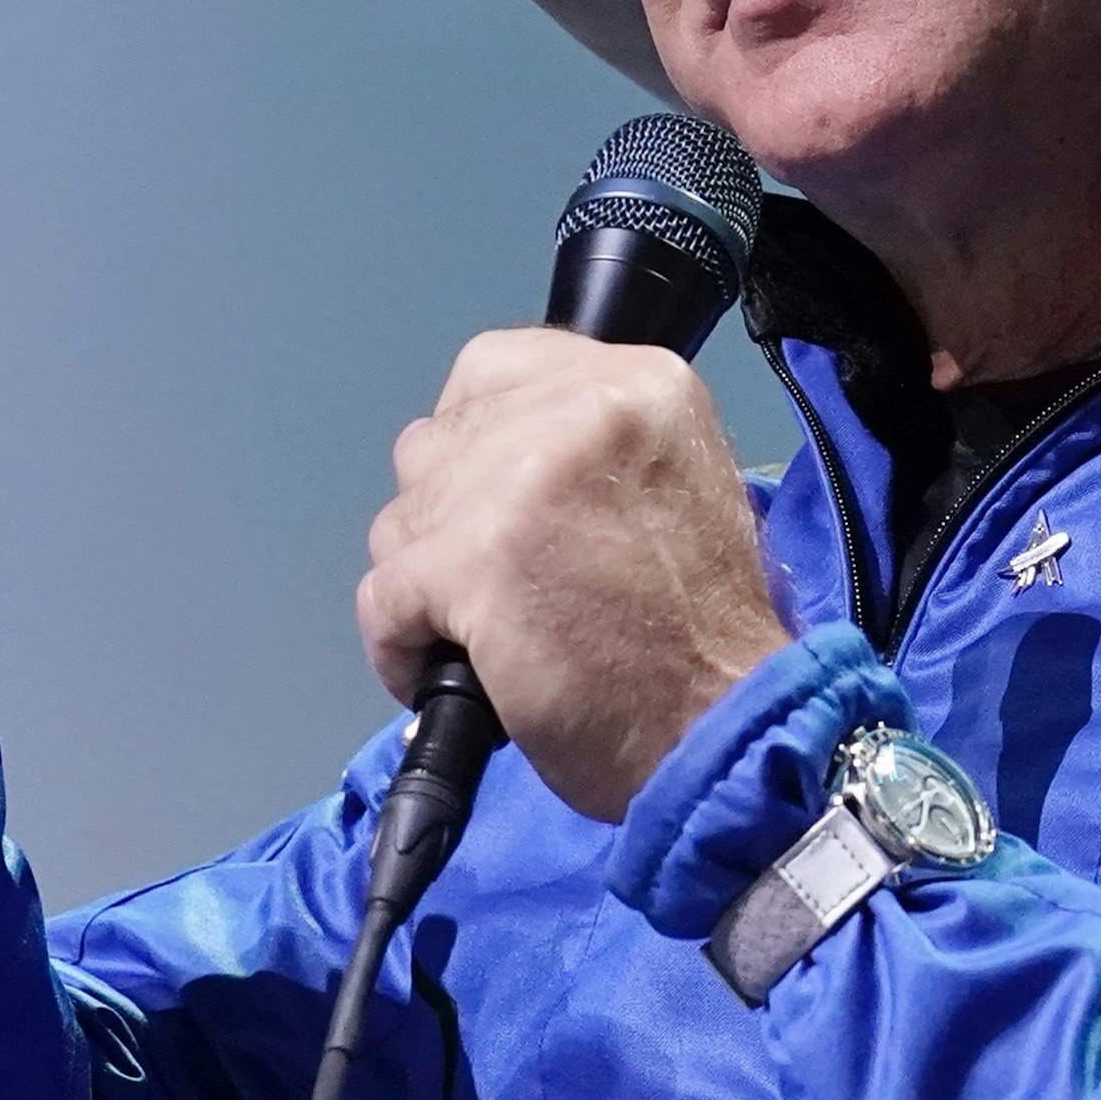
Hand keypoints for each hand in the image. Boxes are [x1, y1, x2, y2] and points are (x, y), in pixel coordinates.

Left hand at [353, 329, 794, 820]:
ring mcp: (516, 481)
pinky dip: (399, 646)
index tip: (501, 505)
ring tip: (486, 635)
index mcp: (638, 381)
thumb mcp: (673, 482)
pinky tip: (445, 671)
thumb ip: (587, 443)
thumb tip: (489, 446)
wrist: (718, 731)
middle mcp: (577, 408)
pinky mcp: (469, 561)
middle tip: (506, 586)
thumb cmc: (703, 635)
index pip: (490, 367)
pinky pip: (382, 595)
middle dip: (450, 520)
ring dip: (425, 584)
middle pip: (438, 443)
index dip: (478, 443)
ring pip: (401, 517)